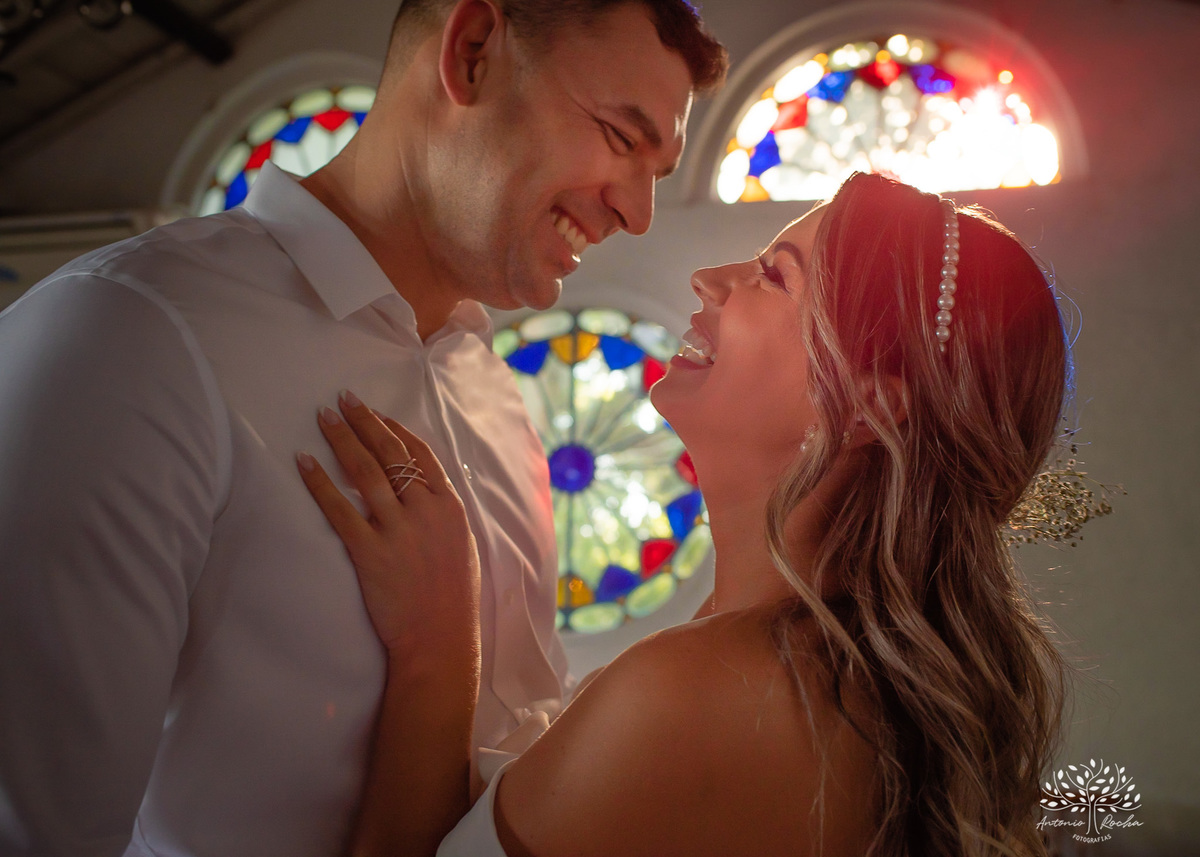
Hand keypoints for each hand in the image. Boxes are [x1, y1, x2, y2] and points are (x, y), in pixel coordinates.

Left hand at [297, 391, 480, 668]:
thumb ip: (442, 514)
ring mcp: (398, 530)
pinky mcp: (369, 552)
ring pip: (366, 471)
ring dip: (342, 439)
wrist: (439, 639)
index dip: (395, 428)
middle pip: (391, 453)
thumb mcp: (461, 546)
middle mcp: (425, 510)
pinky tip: (304, 462)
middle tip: (344, 399)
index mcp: (450, 507)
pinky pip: (339, 509)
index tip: (376, 413)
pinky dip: (319, 482)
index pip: (421, 454)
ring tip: (323, 417)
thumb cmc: (452, 598)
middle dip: (366, 421)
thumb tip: (423, 490)